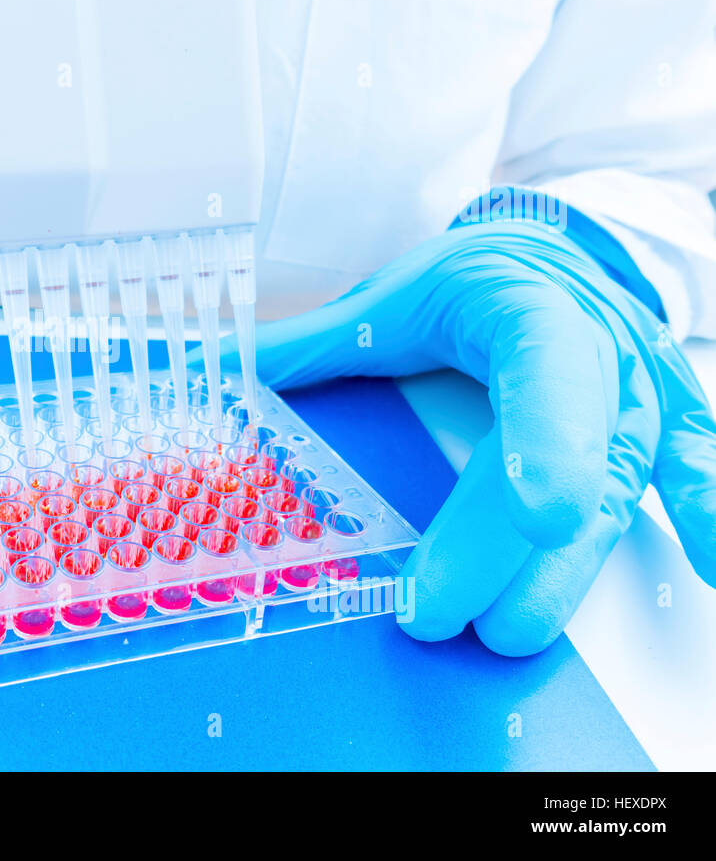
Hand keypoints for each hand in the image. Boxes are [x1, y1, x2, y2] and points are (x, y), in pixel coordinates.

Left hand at [191, 221, 715, 654]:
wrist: (555, 252)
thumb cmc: (474, 277)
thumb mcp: (395, 294)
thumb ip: (315, 343)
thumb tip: (217, 369)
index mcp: (532, 309)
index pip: (548, 372)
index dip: (549, 440)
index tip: (537, 507)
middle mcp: (601, 355)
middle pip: (570, 457)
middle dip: (511, 543)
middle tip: (450, 613)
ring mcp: (638, 396)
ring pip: (619, 489)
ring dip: (569, 568)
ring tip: (509, 630)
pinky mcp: (657, 428)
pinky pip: (689, 467)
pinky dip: (703, 509)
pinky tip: (707, 560)